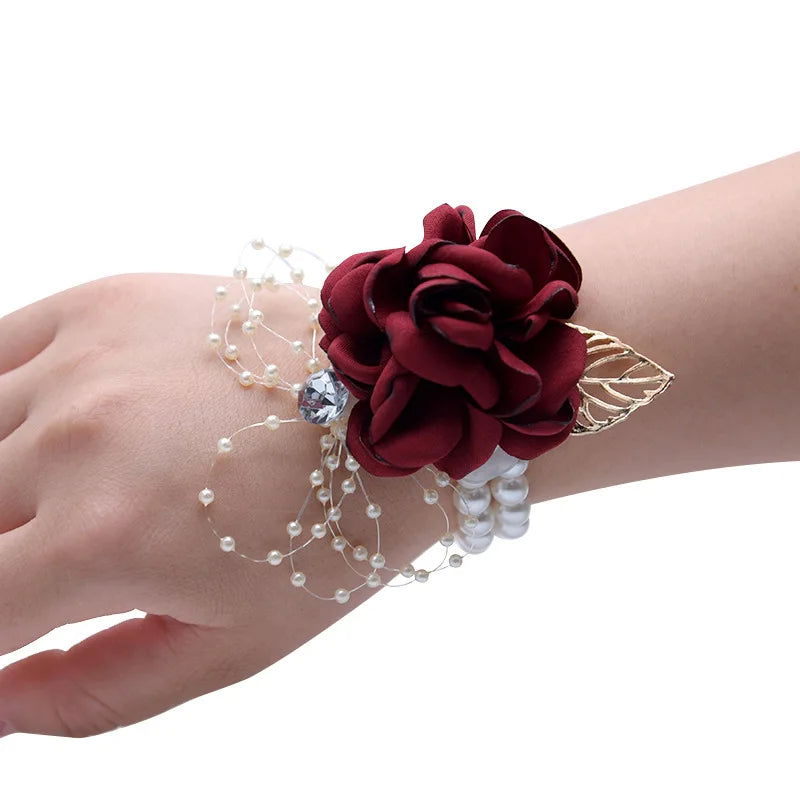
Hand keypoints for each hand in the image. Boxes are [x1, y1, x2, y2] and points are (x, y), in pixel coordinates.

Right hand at [0, 273, 427, 737]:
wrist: (395, 406)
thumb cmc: (331, 529)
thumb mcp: (232, 646)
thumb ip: (93, 691)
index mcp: (103, 542)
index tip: (22, 615)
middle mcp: (74, 444)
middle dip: (7, 555)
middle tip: (67, 553)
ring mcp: (84, 362)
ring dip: (5, 485)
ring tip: (72, 498)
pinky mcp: (104, 304)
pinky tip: (50, 428)